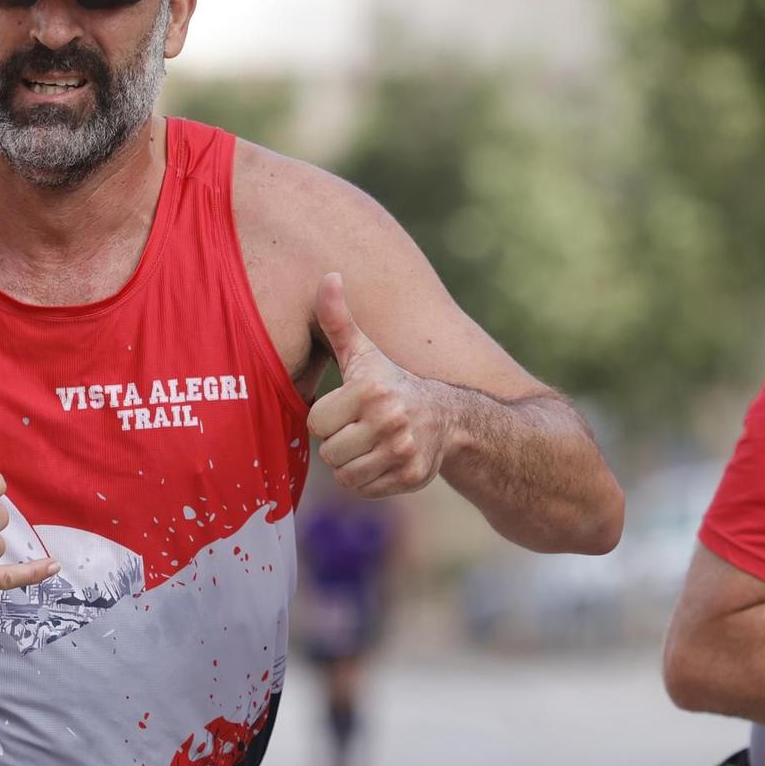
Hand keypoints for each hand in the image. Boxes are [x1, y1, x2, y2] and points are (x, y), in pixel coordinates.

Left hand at [308, 273, 452, 496]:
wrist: (447, 417)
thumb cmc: (392, 382)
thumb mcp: (365, 352)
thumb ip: (338, 320)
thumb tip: (328, 276)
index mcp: (371, 389)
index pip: (317, 422)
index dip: (328, 417)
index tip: (348, 407)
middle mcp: (389, 420)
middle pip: (329, 452)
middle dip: (339, 442)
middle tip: (360, 428)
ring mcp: (402, 450)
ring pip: (344, 474)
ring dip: (351, 463)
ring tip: (370, 444)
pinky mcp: (410, 476)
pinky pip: (364, 489)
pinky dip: (368, 480)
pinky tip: (382, 460)